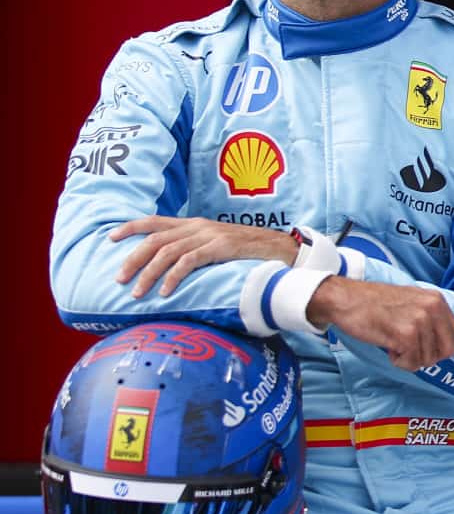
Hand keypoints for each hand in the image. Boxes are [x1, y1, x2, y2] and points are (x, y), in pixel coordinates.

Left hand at [111, 216, 295, 297]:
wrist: (283, 249)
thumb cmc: (249, 253)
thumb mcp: (217, 246)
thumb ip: (196, 250)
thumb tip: (171, 268)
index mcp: (195, 224)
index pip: (155, 221)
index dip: (131, 227)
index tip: (110, 237)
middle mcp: (199, 226)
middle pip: (155, 238)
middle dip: (132, 258)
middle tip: (119, 279)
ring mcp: (210, 236)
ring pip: (167, 251)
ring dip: (148, 273)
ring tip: (137, 292)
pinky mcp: (221, 248)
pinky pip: (189, 261)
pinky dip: (173, 277)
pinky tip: (165, 291)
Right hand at [309, 277, 453, 371]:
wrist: (346, 298)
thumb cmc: (375, 303)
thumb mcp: (412, 300)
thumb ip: (430, 317)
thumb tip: (442, 343)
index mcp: (437, 300)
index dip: (438, 347)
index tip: (422, 346)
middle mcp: (433, 308)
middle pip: (447, 351)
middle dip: (428, 357)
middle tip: (409, 350)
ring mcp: (420, 321)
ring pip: (427, 359)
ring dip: (409, 358)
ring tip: (393, 342)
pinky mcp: (406, 334)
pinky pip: (412, 362)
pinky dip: (399, 362)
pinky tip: (389, 347)